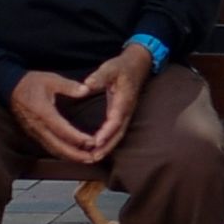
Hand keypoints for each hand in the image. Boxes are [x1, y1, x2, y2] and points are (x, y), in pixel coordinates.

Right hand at [7, 70, 105, 165]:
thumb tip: (86, 90)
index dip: (78, 138)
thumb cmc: (30, 83)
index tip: (92, 142)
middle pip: (58, 146)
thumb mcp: (51, 79)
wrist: (10, 88)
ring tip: (87, 159)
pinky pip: (49, 147)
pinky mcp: (34, 134)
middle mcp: (38, 126)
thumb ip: (69, 86)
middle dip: (76, 155)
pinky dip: (62, 153)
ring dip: (71, 157)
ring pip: (54, 150)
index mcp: (43, 112)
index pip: (62, 130)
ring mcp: (35, 132)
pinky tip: (72, 155)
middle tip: (93, 158)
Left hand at [69, 46, 151, 163]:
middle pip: (118, 133)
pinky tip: (98, 148)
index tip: (96, 141)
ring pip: (118, 135)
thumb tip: (87, 85)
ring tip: (93, 158)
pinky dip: (108, 142)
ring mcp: (126, 114)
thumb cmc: (122, 67)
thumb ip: (99, 77)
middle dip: (106, 147)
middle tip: (93, 157)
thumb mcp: (110, 68)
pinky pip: (116, 132)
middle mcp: (126, 110)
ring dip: (107, 147)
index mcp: (124, 100)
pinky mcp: (122, 115)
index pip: (116, 119)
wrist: (137, 66)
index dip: (107, 132)